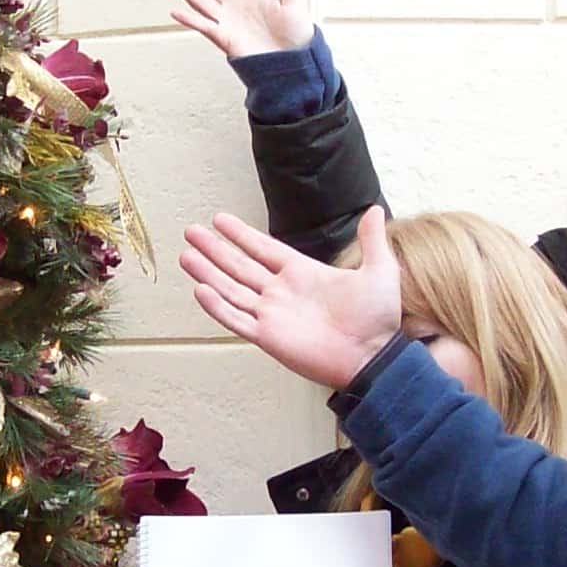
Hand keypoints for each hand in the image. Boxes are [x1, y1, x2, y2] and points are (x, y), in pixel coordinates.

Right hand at [181, 208, 402, 390]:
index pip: (263, 248)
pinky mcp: (269, 337)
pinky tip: (200, 289)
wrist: (374, 357)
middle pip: (239, 265)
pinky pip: (237, 320)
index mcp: (301, 273)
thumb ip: (371, 240)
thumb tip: (372, 209)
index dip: (241, 234)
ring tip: (186, 256)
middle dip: (214, 249)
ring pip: (231, 289)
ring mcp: (272, 314)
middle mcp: (281, 291)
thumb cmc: (378, 319)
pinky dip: (218, 306)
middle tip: (191, 231)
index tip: (219, 220)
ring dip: (208, 273)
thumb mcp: (380, 271)